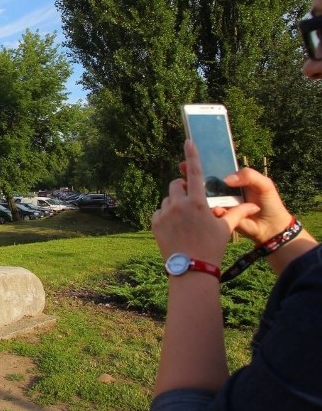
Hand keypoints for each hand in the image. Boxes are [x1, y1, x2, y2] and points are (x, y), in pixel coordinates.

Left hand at [152, 140, 258, 264]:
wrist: (191, 268)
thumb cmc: (211, 247)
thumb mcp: (225, 228)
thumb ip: (237, 213)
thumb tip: (255, 206)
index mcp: (197, 202)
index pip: (195, 173)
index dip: (192, 156)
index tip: (188, 141)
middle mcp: (178, 204)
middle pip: (176, 184)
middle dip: (182, 188)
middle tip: (191, 201)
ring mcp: (164, 213)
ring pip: (167, 199)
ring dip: (174, 203)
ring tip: (185, 220)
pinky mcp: (155, 222)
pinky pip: (160, 211)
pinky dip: (166, 215)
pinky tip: (175, 227)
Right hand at [215, 167, 292, 244]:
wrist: (272, 226)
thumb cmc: (270, 203)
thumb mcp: (264, 184)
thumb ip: (249, 175)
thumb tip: (225, 180)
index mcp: (238, 181)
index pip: (223, 173)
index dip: (216, 171)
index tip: (208, 169)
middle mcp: (229, 192)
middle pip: (214, 186)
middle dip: (209, 185)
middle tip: (204, 186)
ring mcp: (225, 204)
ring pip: (212, 199)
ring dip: (211, 199)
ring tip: (212, 199)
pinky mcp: (224, 216)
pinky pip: (216, 212)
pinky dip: (217, 211)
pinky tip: (219, 210)